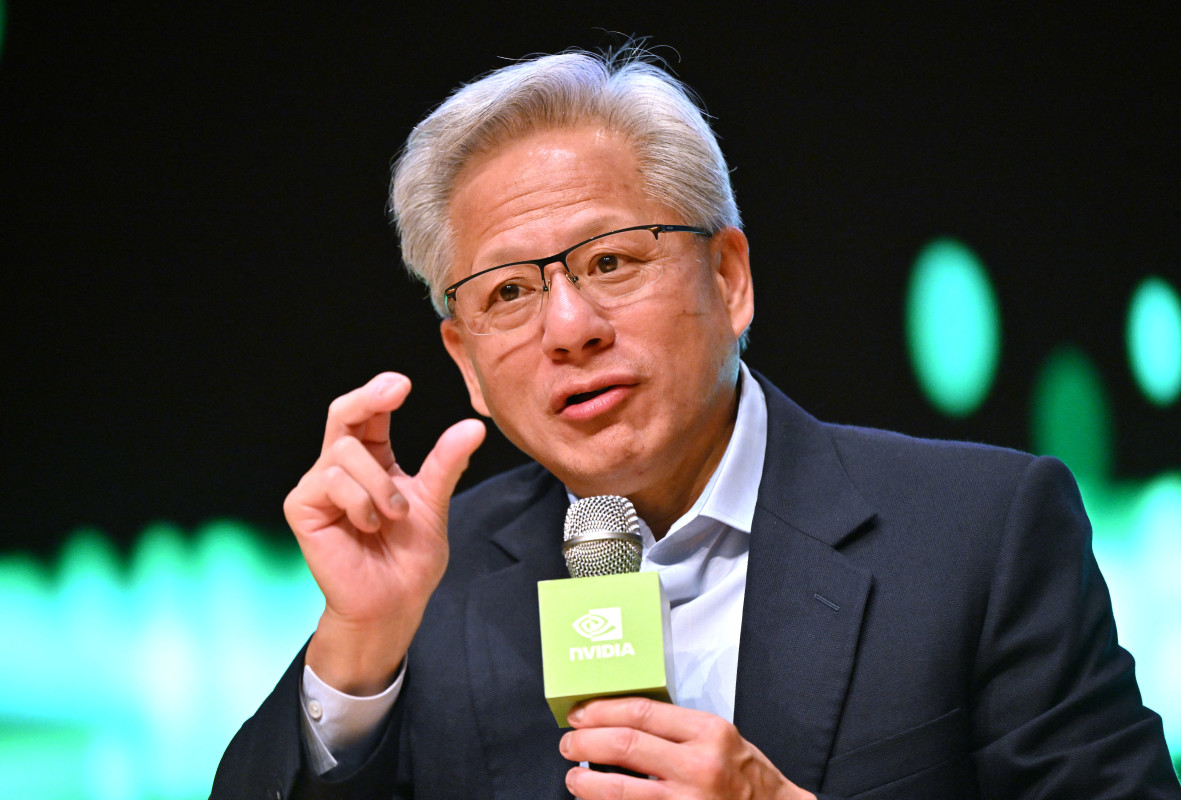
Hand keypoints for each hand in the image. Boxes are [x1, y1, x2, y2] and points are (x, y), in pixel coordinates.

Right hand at [286, 372, 484, 693]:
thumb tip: (473, 427)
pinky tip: (368, 525)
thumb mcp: (433, 503)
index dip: (380, 391)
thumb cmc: (409, 559)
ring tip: (392, 516)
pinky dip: (359, 502)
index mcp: (373, 461)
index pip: (370, 413)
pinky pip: (330, 481)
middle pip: (344, 413)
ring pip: (346, 452)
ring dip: (379, 485)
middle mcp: (342, 467)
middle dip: (368, 397)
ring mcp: (319, 485)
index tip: (403, 384)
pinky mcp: (303, 506)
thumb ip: (446, 463)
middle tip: (395, 391)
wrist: (393, 603)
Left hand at [560, 698, 815, 799]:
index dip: (602, 711)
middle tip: (569, 743)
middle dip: (585, 743)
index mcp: (708, 732)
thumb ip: (676, 728)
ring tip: (574, 778)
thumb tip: (619, 719)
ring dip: (586, 783)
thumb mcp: (719, 736)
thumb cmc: (744, 775)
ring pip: (620, 790)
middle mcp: (698, 766)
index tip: (581, 714)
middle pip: (624, 745)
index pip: (641, 712)